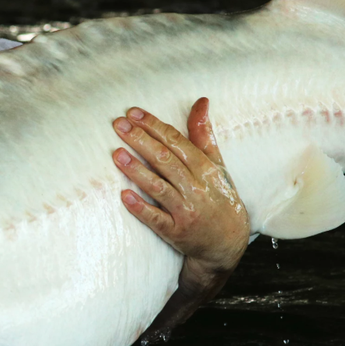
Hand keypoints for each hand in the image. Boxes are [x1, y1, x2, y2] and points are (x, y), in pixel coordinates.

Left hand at [111, 97, 248, 336]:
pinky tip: (124, 196)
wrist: (228, 244)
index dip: (154, 126)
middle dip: (141, 141)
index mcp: (206, 169)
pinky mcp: (176, 232)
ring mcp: (186, 212)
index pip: (177, 142)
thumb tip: (201, 101)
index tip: (133, 113)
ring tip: (116, 155)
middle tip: (118, 125)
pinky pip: (156, 219)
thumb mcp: (217, 166)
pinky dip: (141, 207)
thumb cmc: (219, 198)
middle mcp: (197, 188)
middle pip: (165, 160)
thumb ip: (204, 135)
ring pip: (159, 187)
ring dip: (137, 171)